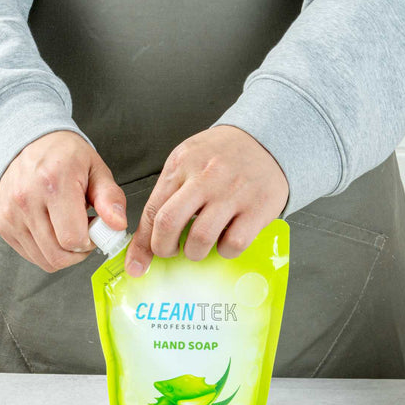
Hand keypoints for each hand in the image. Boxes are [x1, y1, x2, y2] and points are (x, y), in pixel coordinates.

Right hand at [0, 131, 125, 271]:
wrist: (28, 143)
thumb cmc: (65, 156)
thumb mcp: (96, 169)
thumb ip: (110, 198)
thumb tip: (117, 224)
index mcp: (53, 183)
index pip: (72, 239)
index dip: (90, 242)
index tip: (94, 228)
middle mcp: (26, 199)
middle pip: (58, 255)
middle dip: (78, 252)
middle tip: (84, 232)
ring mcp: (11, 214)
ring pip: (45, 260)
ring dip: (63, 253)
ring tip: (68, 228)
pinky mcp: (3, 225)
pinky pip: (32, 256)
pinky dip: (47, 251)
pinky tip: (53, 229)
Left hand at [125, 125, 288, 276]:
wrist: (267, 141)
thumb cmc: (223, 157)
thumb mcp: (189, 163)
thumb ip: (168, 195)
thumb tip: (147, 239)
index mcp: (182, 164)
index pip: (152, 209)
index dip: (142, 243)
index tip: (137, 264)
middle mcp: (206, 176)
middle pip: (169, 222)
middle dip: (163, 248)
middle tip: (170, 252)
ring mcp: (233, 192)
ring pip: (200, 238)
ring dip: (194, 253)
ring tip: (199, 247)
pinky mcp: (258, 207)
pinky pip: (233, 243)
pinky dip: (225, 251)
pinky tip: (225, 241)